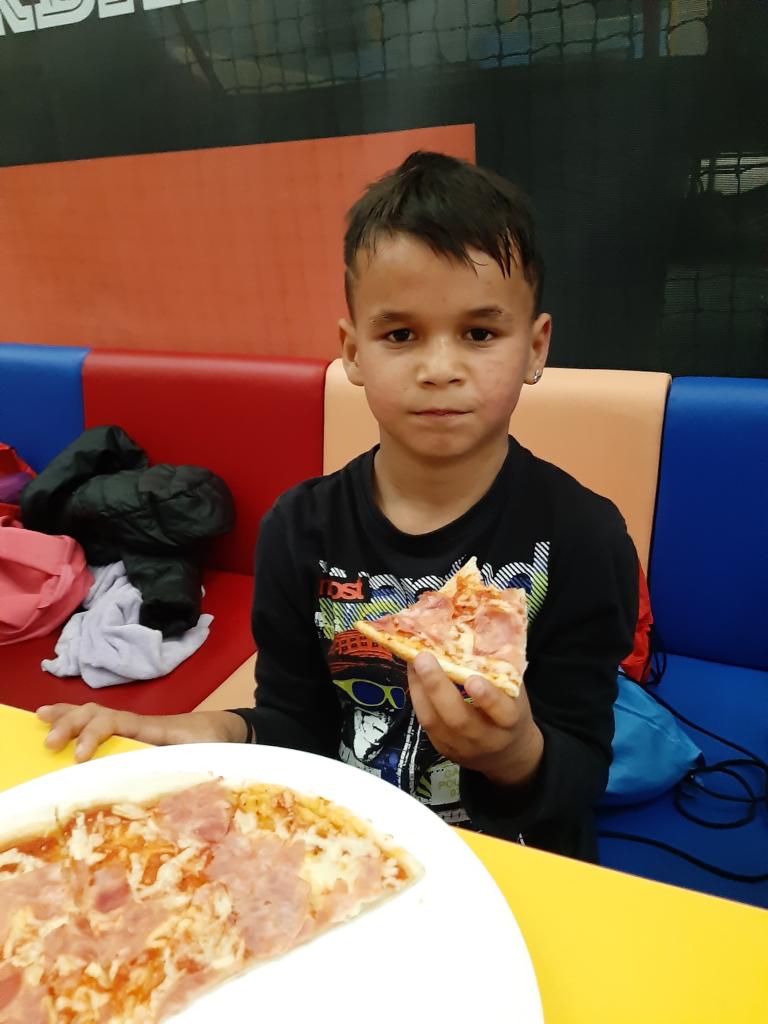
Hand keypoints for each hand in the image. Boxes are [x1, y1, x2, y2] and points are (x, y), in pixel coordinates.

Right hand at [36, 703, 247, 762]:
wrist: (230, 730)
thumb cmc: (217, 744)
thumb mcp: (205, 756)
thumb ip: (189, 768)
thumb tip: (171, 790)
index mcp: (153, 729)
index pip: (116, 723)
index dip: (94, 736)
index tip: (79, 757)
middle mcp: (139, 725)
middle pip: (99, 714)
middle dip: (72, 725)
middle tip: (50, 744)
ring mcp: (135, 729)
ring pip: (97, 715)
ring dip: (69, 716)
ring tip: (40, 719)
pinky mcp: (134, 738)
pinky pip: (102, 726)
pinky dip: (78, 723)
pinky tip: (60, 730)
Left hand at [407, 653, 543, 786]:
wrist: (507, 754)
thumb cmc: (510, 711)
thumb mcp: (515, 693)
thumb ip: (500, 672)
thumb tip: (475, 631)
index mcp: (511, 722)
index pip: (502, 713)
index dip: (488, 698)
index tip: (473, 679)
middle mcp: (486, 739)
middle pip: (459, 720)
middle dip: (438, 687)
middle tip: (423, 658)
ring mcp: (461, 747)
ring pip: (434, 722)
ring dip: (420, 689)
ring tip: (413, 660)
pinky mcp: (442, 748)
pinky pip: (426, 723)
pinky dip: (417, 696)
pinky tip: (413, 674)